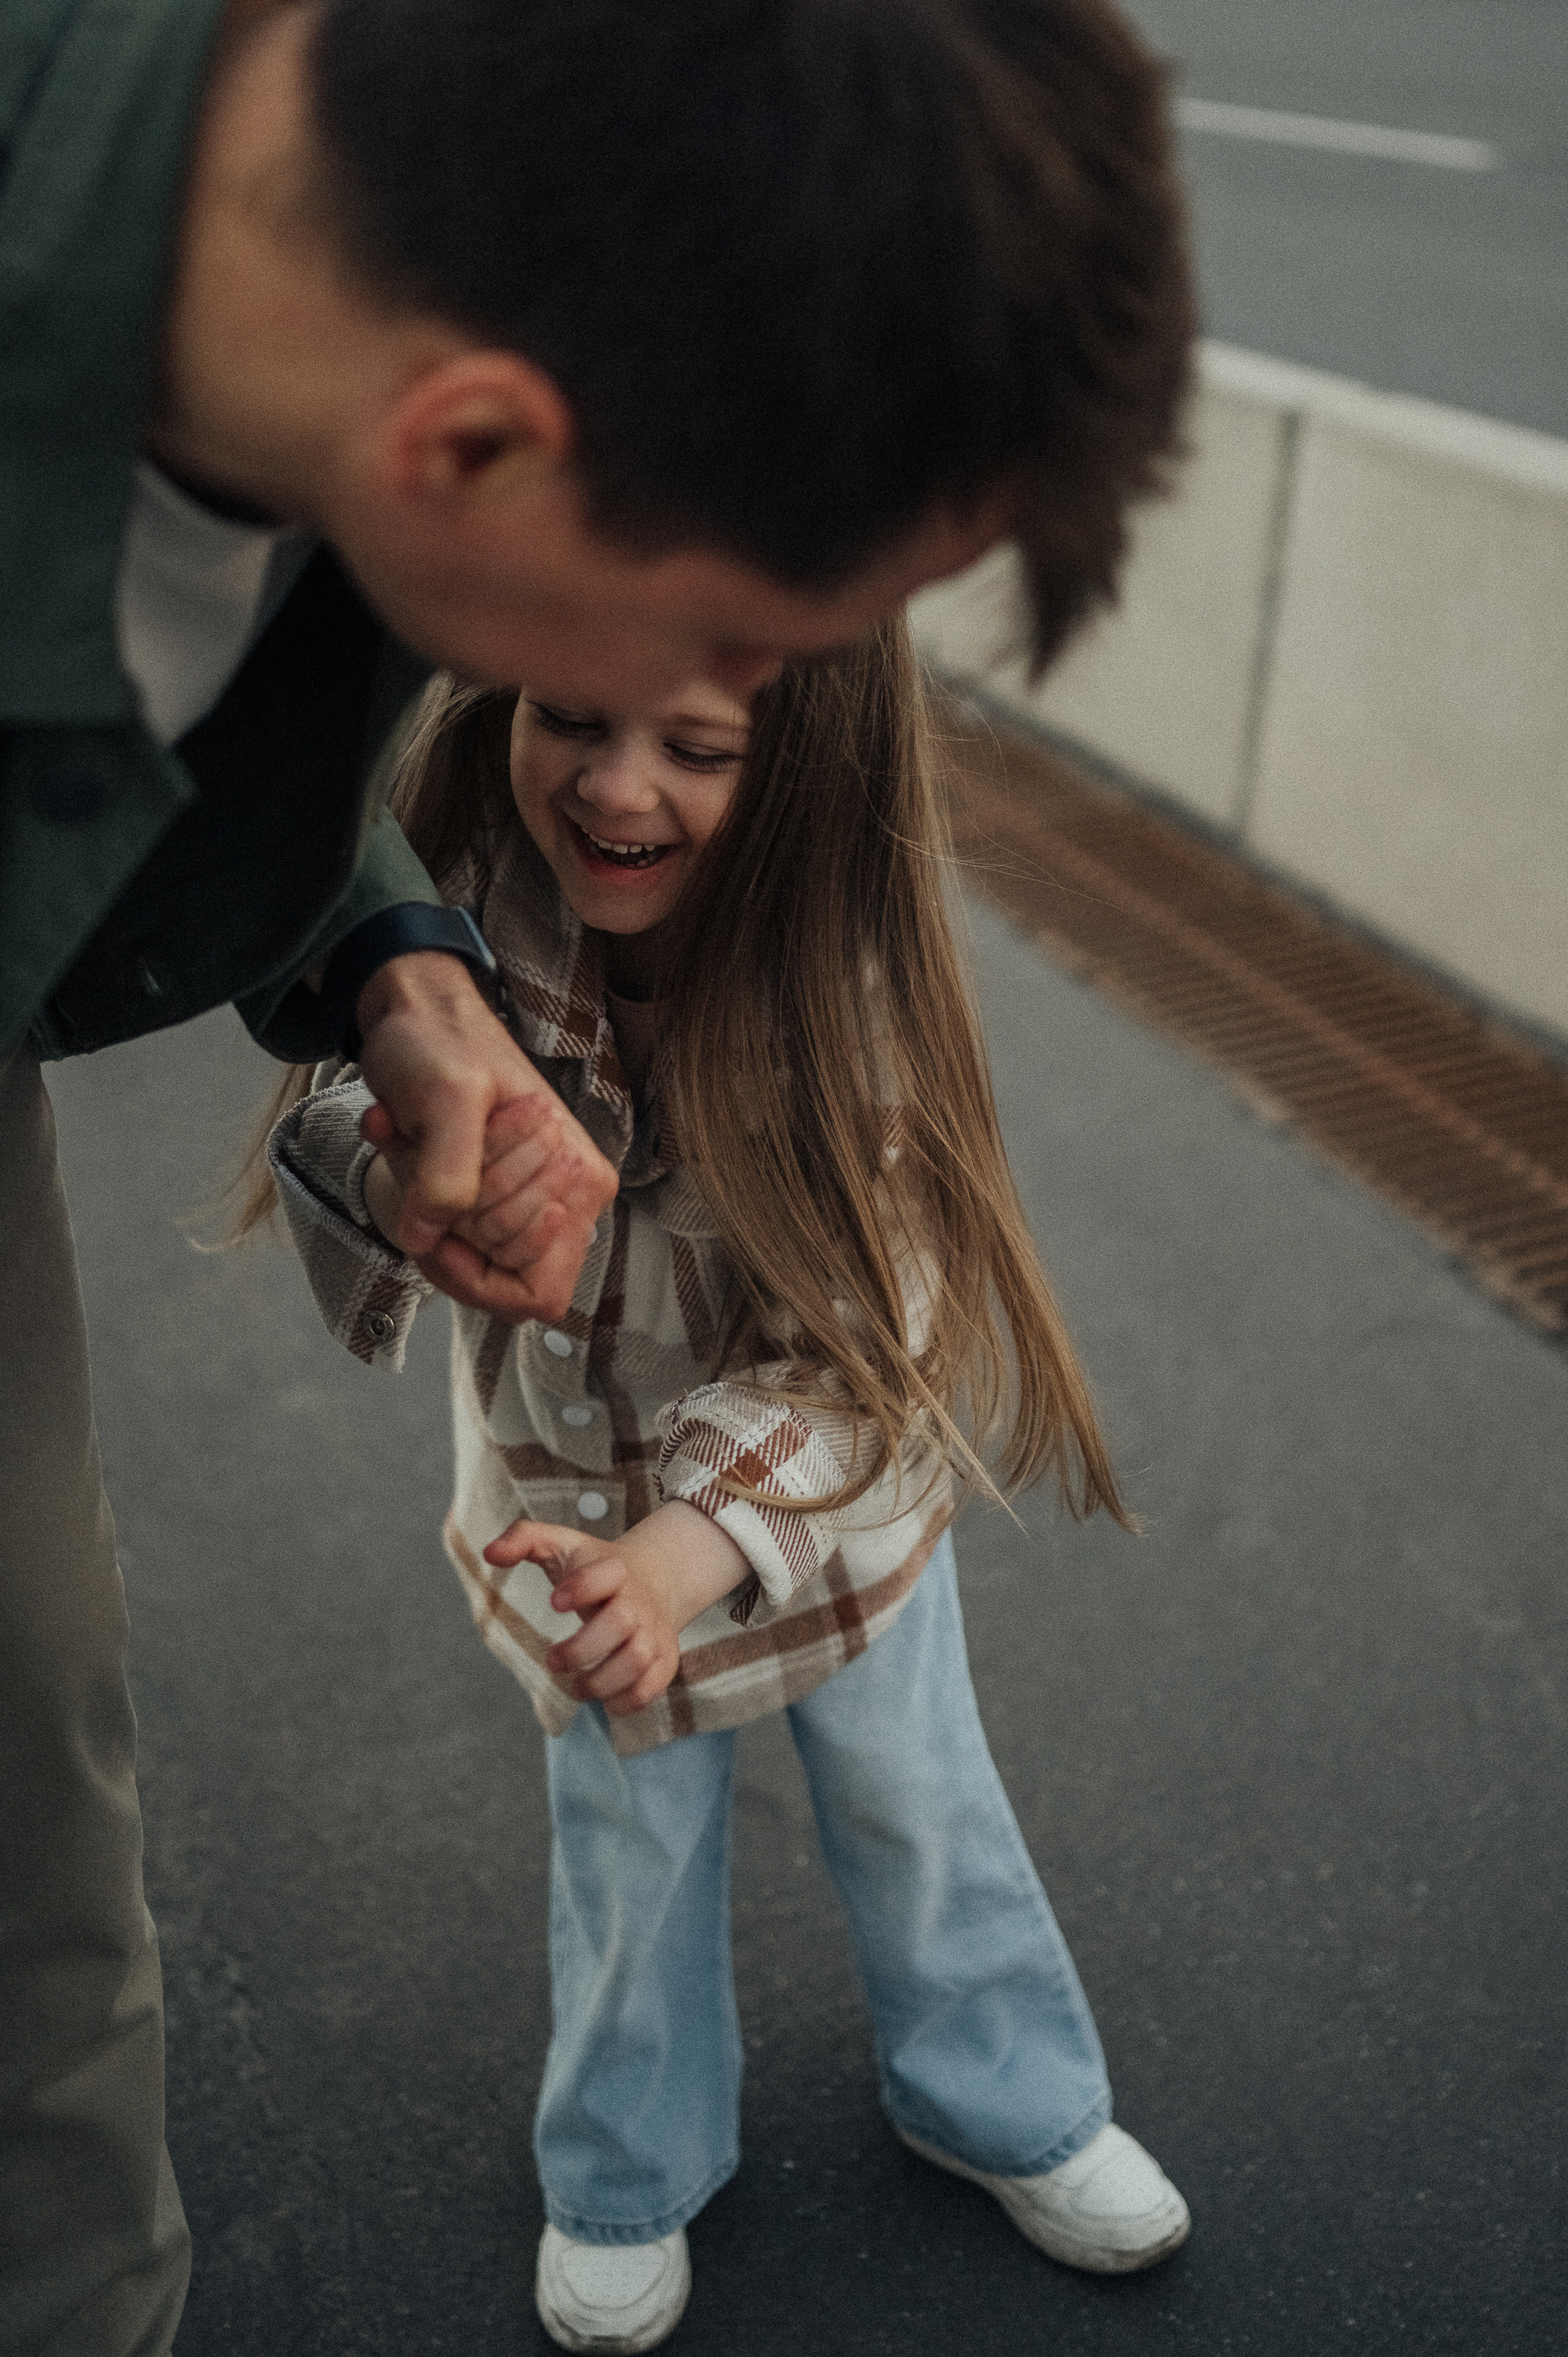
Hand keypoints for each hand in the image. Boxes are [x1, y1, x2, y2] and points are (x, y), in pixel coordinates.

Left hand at [353, 949, 615, 1322]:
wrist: (419, 1014)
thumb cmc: (444, 1043)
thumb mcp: (446, 1098)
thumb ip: (446, 1175)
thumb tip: (427, 1239)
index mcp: (580, 1183)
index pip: (539, 1294)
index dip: (480, 1282)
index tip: (435, 1241)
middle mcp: (568, 1198)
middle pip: (499, 1271)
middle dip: (449, 1226)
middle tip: (427, 1162)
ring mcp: (533, 1196)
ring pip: (473, 1254)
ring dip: (427, 1203)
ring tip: (415, 1144)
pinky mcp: (497, 1191)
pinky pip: (453, 1231)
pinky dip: (415, 1195)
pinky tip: (403, 1143)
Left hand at [483, 1503, 747, 1716]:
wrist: (657, 1578)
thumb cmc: (594, 1566)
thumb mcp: (561, 1544)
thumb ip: (523, 1539)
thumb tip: (489, 1553)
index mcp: (614, 1569)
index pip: (606, 1574)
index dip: (582, 1587)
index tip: (554, 1603)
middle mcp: (639, 1601)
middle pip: (620, 1623)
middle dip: (581, 1649)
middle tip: (552, 1661)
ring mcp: (655, 1631)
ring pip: (638, 1660)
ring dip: (602, 1682)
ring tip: (576, 1687)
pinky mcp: (665, 1658)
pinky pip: (652, 1686)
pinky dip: (627, 1701)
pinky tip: (604, 1699)